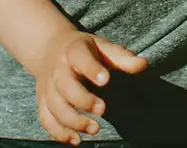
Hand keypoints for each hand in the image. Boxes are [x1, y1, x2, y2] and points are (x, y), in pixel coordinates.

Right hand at [35, 29, 147, 144]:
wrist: (51, 48)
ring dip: (73, 121)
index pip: (81, 58)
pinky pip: (46, 119)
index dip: (92, 69)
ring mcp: (47, 86)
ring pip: (55, 107)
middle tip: (103, 109)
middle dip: (83, 100)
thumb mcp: (102, 47)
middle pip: (65, 86)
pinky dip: (59, 132)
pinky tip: (77, 140)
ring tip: (96, 129)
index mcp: (74, 50)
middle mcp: (57, 68)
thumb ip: (122, 57)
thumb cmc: (85, 50)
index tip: (106, 80)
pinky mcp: (42, 101)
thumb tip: (144, 65)